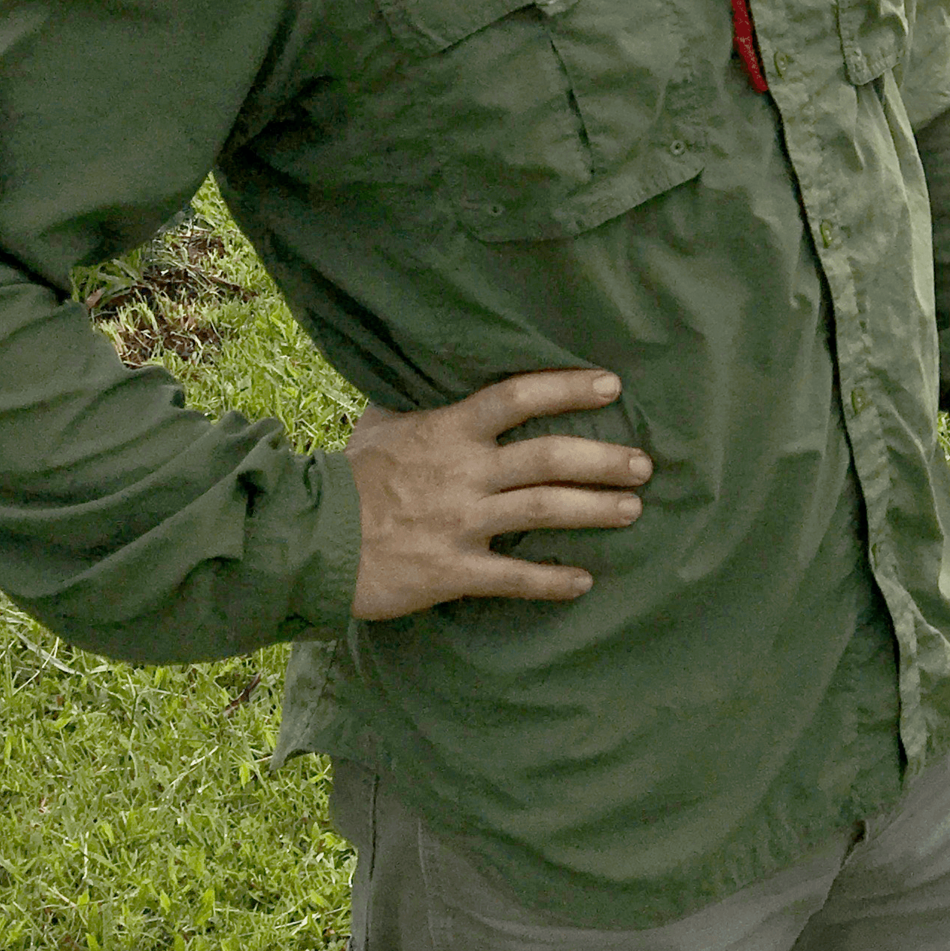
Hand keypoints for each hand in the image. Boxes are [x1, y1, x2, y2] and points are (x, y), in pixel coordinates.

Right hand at [346, 369, 651, 619]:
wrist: (305, 541)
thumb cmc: (346, 477)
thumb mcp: (380, 424)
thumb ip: (418, 401)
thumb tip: (434, 369)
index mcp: (447, 430)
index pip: (517, 396)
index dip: (568, 387)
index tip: (612, 386)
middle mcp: (463, 473)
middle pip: (550, 458)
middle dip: (604, 459)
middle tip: (643, 463)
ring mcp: (460, 522)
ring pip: (544, 510)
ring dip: (595, 510)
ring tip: (632, 509)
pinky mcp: (451, 570)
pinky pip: (514, 578)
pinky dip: (553, 582)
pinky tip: (584, 581)